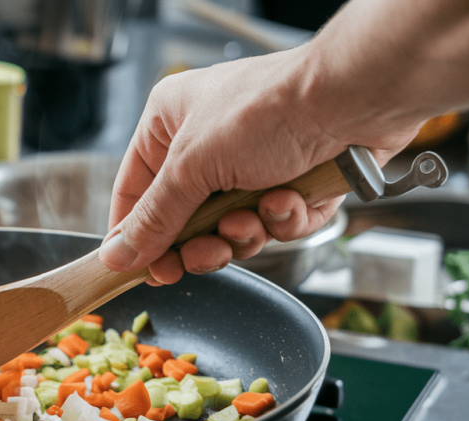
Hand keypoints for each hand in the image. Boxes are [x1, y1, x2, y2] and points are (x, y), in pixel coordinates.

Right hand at [99, 47, 414, 284]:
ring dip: (244, 232)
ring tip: (254, 217)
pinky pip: (274, 225)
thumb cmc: (269, 110)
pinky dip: (283, 220)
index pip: (135, 190)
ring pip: (232, 229)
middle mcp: (208, 144)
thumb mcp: (193, 167)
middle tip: (204, 254)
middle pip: (184, 220)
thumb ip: (154, 218)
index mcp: (171, 123)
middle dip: (200, 241)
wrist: (352, 102)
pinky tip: (290, 200)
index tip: (140, 270)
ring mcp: (253, 165)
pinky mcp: (293, 183)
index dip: (135, 234)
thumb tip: (116, 255)